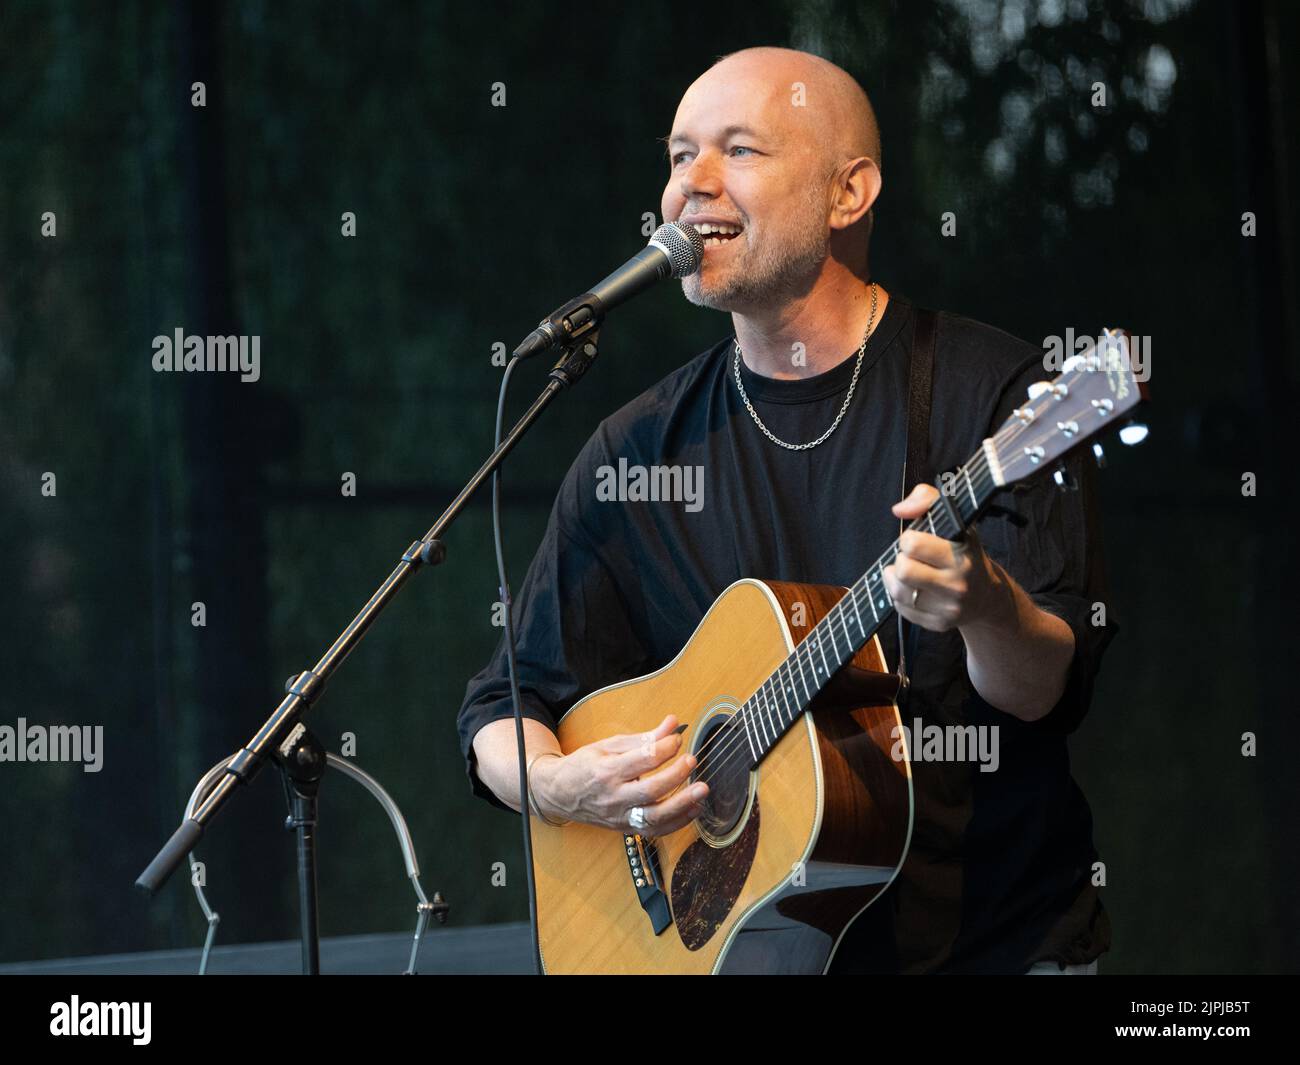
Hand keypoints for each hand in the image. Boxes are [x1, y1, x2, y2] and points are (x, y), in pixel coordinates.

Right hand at [531, 715, 708, 834]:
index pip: (643, 759)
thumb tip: (673, 724)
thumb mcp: (609, 745)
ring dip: (682, 804)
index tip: (677, 738)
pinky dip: (677, 822)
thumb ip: (644, 738)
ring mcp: (619, 817)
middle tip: (692, 760)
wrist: (558, 793)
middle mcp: (613, 797)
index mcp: (606, 771)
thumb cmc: (585, 766)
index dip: (665, 747)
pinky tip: (693, 808)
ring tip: (702, 790)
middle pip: (651, 790)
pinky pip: (655, 831)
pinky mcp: (625, 829)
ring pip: (655, 817)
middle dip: (676, 775)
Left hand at [882, 483, 1007, 632]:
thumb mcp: (955, 519)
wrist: (987, 596)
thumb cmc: (963, 551)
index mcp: (963, 554)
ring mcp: (949, 608)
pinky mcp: (939, 624)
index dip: (908, 539)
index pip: (912, 543)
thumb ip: (926, 498)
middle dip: (901, 561)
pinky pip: (901, 609)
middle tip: (912, 559)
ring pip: (897, 591)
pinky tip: (915, 590)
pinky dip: (901, 598)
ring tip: (909, 573)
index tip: (917, 541)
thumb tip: (899, 510)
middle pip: (902, 570)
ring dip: (896, 579)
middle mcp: (958, 583)